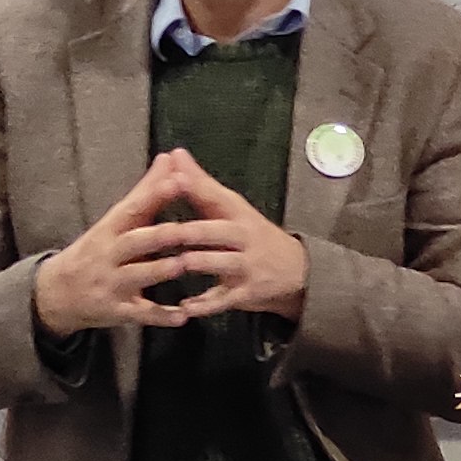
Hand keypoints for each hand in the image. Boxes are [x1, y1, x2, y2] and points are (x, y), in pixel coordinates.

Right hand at [34, 151, 307, 332]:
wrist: (56, 293)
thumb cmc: (96, 250)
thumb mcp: (115, 221)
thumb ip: (146, 192)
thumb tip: (170, 157)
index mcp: (110, 229)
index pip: (132, 208)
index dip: (155, 195)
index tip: (179, 180)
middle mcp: (108, 255)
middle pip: (133, 242)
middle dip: (159, 235)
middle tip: (187, 229)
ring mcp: (112, 284)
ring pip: (137, 277)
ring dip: (160, 271)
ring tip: (184, 265)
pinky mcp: (118, 311)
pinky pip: (141, 314)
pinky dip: (162, 316)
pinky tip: (184, 317)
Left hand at [107, 150, 307, 321]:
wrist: (297, 271)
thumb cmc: (251, 235)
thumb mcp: (232, 208)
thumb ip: (200, 184)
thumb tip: (175, 153)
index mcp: (236, 213)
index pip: (214, 197)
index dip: (194, 187)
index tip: (174, 178)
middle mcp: (243, 237)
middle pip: (215, 231)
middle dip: (191, 231)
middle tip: (164, 230)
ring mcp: (246, 266)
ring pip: (218, 263)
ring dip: (197, 263)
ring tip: (176, 264)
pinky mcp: (245, 293)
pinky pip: (222, 299)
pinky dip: (204, 304)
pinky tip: (185, 307)